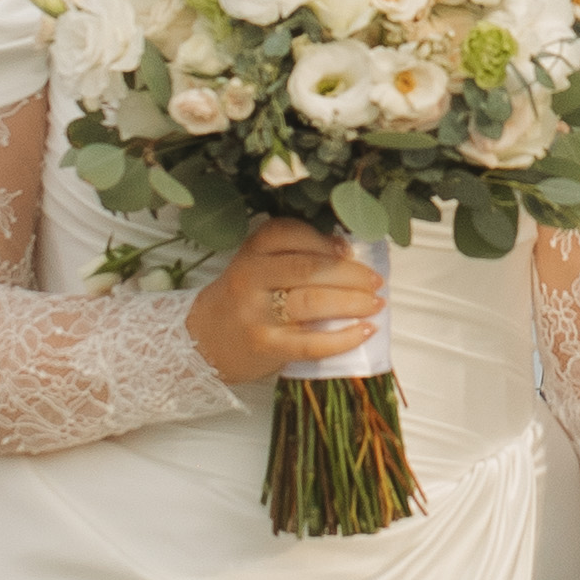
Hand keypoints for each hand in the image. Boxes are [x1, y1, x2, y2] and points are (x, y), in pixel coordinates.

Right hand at [186, 214, 389, 384]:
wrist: (203, 343)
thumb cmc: (245, 301)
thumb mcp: (259, 267)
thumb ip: (294, 256)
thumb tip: (347, 253)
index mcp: (252, 250)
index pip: (291, 234)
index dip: (326, 241)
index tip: (350, 250)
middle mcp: (251, 277)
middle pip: (308, 269)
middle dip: (350, 274)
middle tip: (376, 281)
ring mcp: (256, 313)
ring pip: (312, 302)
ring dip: (352, 302)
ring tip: (376, 304)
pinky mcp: (264, 345)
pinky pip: (310, 342)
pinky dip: (342, 338)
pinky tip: (363, 332)